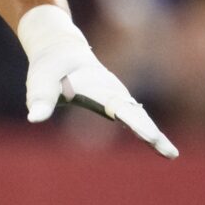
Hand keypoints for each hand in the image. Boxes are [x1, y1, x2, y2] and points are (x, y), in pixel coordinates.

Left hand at [18, 5, 178, 158]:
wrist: (60, 50)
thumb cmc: (50, 66)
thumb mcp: (41, 78)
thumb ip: (40, 96)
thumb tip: (34, 118)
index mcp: (98, 86)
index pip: (120, 107)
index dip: (135, 122)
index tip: (149, 135)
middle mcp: (113, 93)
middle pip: (136, 114)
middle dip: (150, 132)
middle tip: (169, 152)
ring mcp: (117, 98)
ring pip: (138, 117)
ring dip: (153, 135)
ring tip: (170, 154)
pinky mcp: (114, 105)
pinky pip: (134, 120)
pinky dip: (146, 133)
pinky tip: (160, 148)